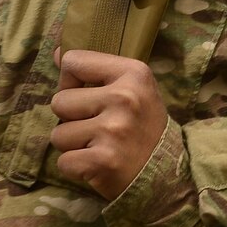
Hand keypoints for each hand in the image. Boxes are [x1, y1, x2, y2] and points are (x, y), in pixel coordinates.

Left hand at [50, 50, 168, 200]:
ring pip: (58, 134)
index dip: (72, 82)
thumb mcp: (134, 89)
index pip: (74, 61)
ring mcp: (113, 131)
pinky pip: (63, 162)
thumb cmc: (143, 127)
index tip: (89, 96)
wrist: (168, 173)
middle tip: (97, 128)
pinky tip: (98, 165)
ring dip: (73, 145)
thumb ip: (97, 71)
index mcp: (133, 73)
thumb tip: (58, 53)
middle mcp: (124, 98)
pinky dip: (76, 167)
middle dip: (71, 118)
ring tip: (99, 147)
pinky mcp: (102, 161)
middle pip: (59, 101)